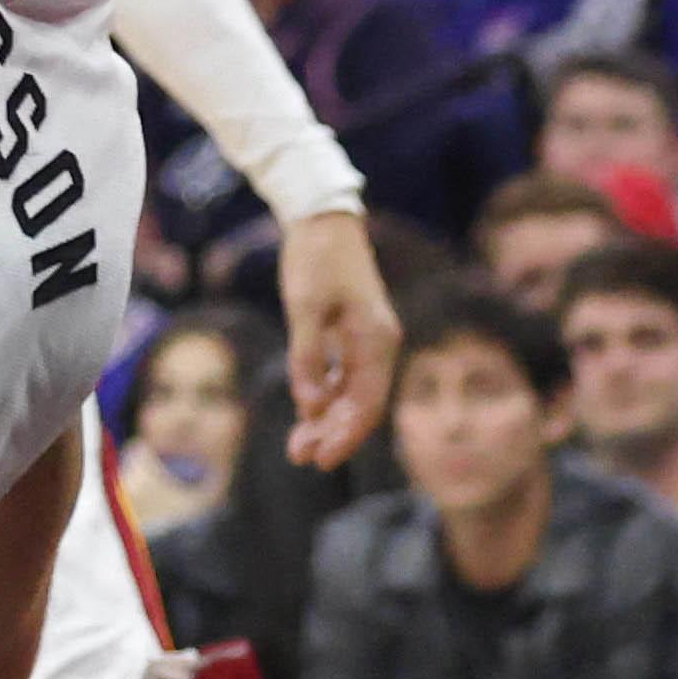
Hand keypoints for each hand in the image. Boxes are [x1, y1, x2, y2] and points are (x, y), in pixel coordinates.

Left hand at [273, 207, 399, 468]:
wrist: (321, 218)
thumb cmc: (314, 258)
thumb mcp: (304, 306)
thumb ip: (307, 355)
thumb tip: (309, 406)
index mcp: (377, 341)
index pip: (367, 404)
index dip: (345, 435)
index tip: (321, 459)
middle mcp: (379, 346)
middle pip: (360, 405)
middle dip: (332, 434)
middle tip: (301, 458)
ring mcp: (367, 340)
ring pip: (351, 393)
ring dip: (327, 419)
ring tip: (298, 446)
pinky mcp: (352, 333)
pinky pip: (343, 376)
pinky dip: (325, 395)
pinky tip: (307, 412)